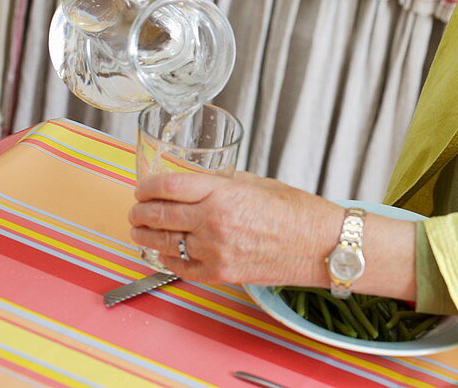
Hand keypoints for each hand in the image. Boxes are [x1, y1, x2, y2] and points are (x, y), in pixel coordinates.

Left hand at [129, 171, 341, 284]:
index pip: (168, 187)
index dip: (148, 186)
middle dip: (140, 212)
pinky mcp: (220, 274)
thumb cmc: (297, 212)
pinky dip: (166, 258)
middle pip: (158, 215)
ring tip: (141, 231)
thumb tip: (199, 183)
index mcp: (222, 194)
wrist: (320, 245)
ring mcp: (214, 251)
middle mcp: (213, 223)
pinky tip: (164, 251)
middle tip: (136, 210)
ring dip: (145, 236)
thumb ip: (224, 183)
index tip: (143, 187)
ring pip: (163, 243)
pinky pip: (180, 267)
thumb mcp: (258, 183)